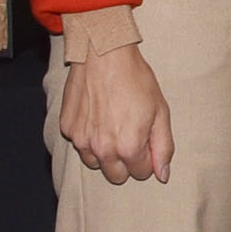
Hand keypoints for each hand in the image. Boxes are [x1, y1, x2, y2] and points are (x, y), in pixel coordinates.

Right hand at [60, 42, 175, 185]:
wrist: (104, 55)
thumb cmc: (136, 80)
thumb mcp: (161, 112)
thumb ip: (163, 147)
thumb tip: (162, 176)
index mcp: (128, 148)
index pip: (140, 173)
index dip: (147, 157)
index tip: (146, 139)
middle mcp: (102, 149)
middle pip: (116, 176)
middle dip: (126, 162)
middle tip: (130, 135)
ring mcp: (81, 140)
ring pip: (96, 163)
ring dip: (105, 152)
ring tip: (113, 125)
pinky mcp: (67, 128)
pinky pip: (80, 144)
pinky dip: (89, 136)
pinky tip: (97, 116)